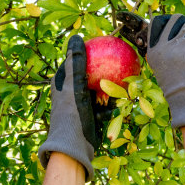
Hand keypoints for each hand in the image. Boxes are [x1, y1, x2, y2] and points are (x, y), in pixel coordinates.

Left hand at [38, 35, 109, 179]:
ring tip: (123, 85)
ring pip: (99, 91)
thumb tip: (77, 37)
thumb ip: (75, 62)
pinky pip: (103, 105)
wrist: (74, 146)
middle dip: (103, 71)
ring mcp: (80, 104)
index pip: (75, 60)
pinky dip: (110, 105)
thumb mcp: (74, 85)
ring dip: (109, 90)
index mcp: (62, 82)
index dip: (89, 53)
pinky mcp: (90, 116)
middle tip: (118, 65)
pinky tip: (121, 103)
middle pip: (90, 75)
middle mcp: (70, 91)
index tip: (104, 47)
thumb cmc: (72, 114)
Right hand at [146, 14, 184, 136]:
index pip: (160, 21)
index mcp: (154, 51)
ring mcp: (180, 45)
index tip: (184, 30)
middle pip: (179, 19)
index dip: (175, 22)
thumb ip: (167, 49)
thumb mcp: (165, 69)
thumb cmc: (182, 89)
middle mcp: (164, 46)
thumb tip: (180, 25)